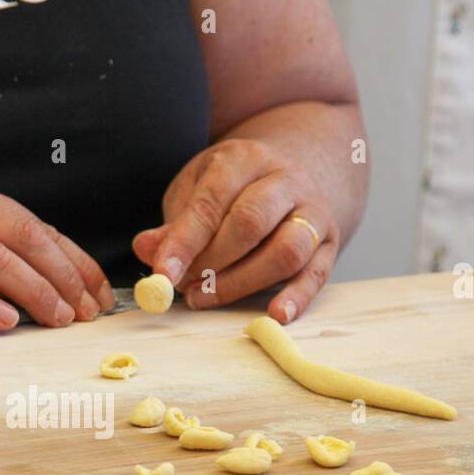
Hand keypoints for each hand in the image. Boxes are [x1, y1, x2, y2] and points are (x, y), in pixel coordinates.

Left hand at [133, 138, 338, 322]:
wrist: (290, 175)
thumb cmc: (232, 190)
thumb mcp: (196, 191)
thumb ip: (174, 223)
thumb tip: (146, 249)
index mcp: (244, 158)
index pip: (212, 202)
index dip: (184, 242)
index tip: (162, 274)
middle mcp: (284, 179)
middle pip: (251, 222)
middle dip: (213, 262)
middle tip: (186, 288)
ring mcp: (312, 211)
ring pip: (287, 249)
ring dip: (243, 282)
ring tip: (208, 298)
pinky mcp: (327, 243)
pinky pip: (317, 273)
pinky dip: (297, 298)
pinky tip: (275, 315)